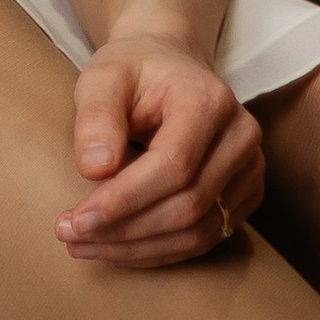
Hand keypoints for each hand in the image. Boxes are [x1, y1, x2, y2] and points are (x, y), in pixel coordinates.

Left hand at [56, 35, 263, 266]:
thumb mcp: (103, 75)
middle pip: (188, 204)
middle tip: (70, 237)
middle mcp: (241, 136)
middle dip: (124, 230)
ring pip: (198, 230)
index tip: (76, 220)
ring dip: (137, 248)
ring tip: (84, 245)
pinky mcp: (245, 194)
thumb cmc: (133, 71)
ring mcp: (250, 168)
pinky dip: (158, 251)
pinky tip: (117, 247)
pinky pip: (205, 238)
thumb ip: (97, 115)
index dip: (124, 200)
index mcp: (209, 100)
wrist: (171, 68)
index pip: (173, 165)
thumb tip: (95, 169)